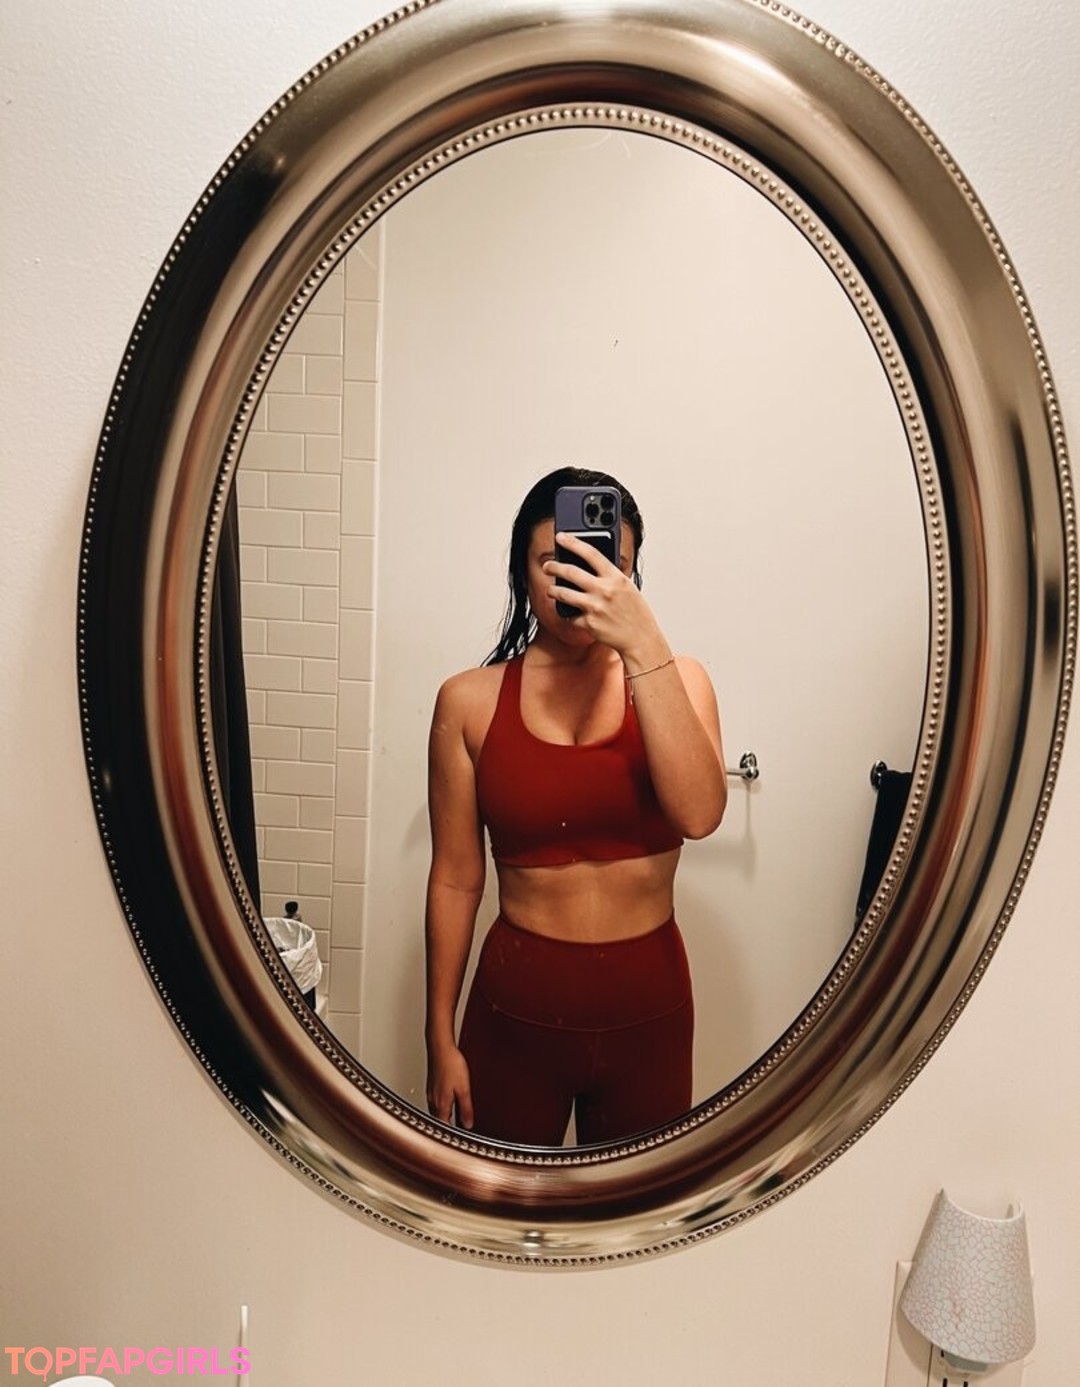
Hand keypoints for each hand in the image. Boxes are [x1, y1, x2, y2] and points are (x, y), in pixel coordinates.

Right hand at [426, 1043, 474, 1129]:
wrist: (440, 1046)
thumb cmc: (451, 1064)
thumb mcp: (464, 1089)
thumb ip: (465, 1108)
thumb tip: (468, 1124)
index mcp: (441, 1104)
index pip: (445, 1127)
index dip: (453, 1134)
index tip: (461, 1138)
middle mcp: (433, 1100)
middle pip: (440, 1120)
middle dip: (449, 1126)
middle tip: (459, 1131)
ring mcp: (431, 1092)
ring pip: (437, 1110)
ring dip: (445, 1115)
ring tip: (455, 1118)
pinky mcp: (432, 1084)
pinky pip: (436, 1101)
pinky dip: (443, 1105)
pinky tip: (450, 1100)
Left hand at [544, 532, 667, 665]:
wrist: (641, 639)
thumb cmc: (636, 613)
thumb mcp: (627, 588)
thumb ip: (610, 576)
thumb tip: (589, 567)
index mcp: (615, 578)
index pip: (591, 553)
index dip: (573, 542)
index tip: (560, 537)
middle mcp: (604, 590)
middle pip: (571, 572)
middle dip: (554, 567)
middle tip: (548, 566)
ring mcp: (595, 607)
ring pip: (563, 593)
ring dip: (553, 590)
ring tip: (550, 590)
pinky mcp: (589, 623)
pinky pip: (570, 616)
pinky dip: (567, 614)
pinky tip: (568, 612)